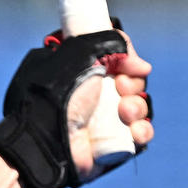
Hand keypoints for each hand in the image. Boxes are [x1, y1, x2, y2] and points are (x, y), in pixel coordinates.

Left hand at [0, 28, 155, 187]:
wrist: (45, 140)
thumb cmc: (55, 95)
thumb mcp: (79, 53)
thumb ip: (108, 41)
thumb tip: (141, 66)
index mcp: (86, 74)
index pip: (120, 63)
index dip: (128, 62)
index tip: (127, 65)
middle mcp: (96, 97)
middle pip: (134, 84)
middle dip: (134, 84)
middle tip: (121, 87)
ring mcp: (106, 123)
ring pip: (140, 109)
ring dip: (138, 107)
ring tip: (125, 113)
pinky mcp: (114, 146)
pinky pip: (140, 136)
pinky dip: (142, 132)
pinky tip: (134, 131)